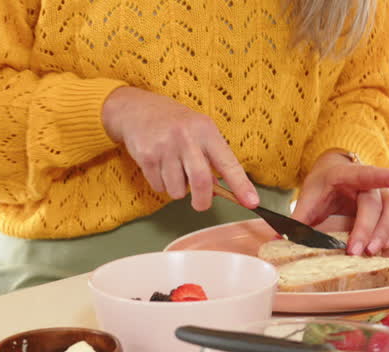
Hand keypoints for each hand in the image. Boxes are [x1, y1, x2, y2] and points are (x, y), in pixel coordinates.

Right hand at [102, 87, 258, 211]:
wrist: (137, 110)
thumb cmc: (175, 123)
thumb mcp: (199, 131)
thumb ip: (211, 158)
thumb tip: (219, 190)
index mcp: (206, 130)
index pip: (228, 163)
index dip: (241, 185)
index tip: (251, 201)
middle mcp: (186, 137)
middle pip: (201, 182)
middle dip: (202, 201)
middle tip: (201, 204)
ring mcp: (165, 147)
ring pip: (177, 190)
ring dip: (178, 190)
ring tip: (174, 171)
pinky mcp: (147, 157)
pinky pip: (159, 187)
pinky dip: (161, 185)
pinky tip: (159, 167)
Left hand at [293, 152, 388, 255]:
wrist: (336, 171)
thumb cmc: (323, 184)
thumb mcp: (308, 197)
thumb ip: (296, 219)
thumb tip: (277, 241)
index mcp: (347, 174)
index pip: (365, 174)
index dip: (381, 176)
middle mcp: (368, 184)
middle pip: (374, 204)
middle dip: (366, 228)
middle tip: (356, 251)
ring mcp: (381, 195)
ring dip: (384, 233)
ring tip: (372, 252)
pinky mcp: (386, 208)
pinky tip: (381, 248)